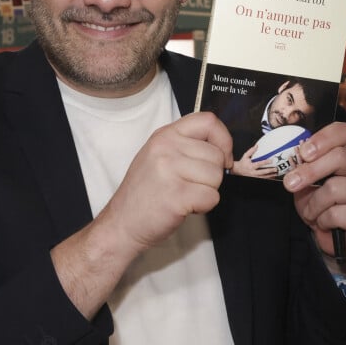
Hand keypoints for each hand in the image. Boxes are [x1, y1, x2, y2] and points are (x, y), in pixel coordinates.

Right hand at [51, 111, 232, 318]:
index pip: (208, 121)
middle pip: (216, 155)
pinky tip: (185, 207)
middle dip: (212, 175)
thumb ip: (186, 146)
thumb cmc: (145, 193)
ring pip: (217, 176)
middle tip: (189, 185)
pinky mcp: (177, 194)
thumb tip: (222, 149)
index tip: (221, 157)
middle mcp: (166, 147)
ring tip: (184, 195)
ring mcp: (169, 169)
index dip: (223, 139)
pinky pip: (212, 197)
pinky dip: (204, 206)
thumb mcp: (158, 156)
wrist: (122, 223)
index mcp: (165, 135)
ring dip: (207, 191)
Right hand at [232, 144, 277, 177]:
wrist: (238, 170)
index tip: (271, 160)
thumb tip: (256, 146)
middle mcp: (253, 172)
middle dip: (270, 171)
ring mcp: (254, 176)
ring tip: (276, 173)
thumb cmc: (243, 162)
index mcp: (251, 166)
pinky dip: (268, 178)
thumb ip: (251, 151)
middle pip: (263, 172)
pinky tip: (272, 177)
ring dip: (270, 175)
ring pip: (264, 177)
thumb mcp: (245, 156)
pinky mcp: (255, 179)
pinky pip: (263, 179)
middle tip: (276, 169)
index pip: (259, 164)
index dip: (265, 162)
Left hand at [282, 121, 345, 257]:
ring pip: (335, 188)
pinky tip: (327, 224)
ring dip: (314, 204)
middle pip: (341, 157)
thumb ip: (303, 169)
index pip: (344, 133)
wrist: (338, 241)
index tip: (303, 152)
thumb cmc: (323, 206)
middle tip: (291, 183)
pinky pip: (337, 214)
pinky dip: (323, 221)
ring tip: (312, 213)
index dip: (323, 138)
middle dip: (310, 171)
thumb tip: (288, 160)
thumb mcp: (308, 184)